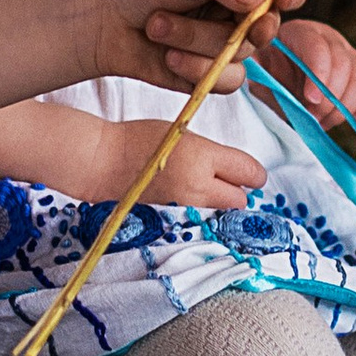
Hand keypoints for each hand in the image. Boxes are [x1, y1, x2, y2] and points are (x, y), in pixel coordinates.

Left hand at [85, 0, 301, 94]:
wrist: (99, 20)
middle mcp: (240, 4)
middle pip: (269, 22)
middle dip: (248, 26)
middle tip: (242, 28)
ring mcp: (228, 39)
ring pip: (242, 53)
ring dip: (198, 42)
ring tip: (159, 24)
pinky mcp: (213, 71)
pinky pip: (227, 81)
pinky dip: (195, 69)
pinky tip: (167, 55)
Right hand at [136, 125, 263, 214]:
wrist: (103, 162)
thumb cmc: (140, 140)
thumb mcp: (183, 134)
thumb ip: (213, 154)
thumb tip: (238, 171)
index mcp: (203, 157)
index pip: (250, 172)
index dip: (252, 172)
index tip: (249, 173)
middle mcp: (199, 186)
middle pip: (241, 200)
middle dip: (237, 190)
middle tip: (223, 179)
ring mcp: (186, 207)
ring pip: (222, 212)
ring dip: (220, 203)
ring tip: (201, 188)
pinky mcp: (174, 220)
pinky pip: (202, 220)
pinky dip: (201, 212)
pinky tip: (187, 197)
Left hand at [251, 17, 355, 123]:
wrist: (278, 83)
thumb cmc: (266, 79)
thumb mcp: (258, 77)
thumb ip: (268, 82)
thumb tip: (280, 92)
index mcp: (301, 33)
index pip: (319, 47)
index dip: (319, 74)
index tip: (309, 101)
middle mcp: (331, 39)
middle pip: (345, 65)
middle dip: (329, 100)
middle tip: (313, 119)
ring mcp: (351, 56)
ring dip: (344, 109)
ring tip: (322, 122)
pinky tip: (347, 117)